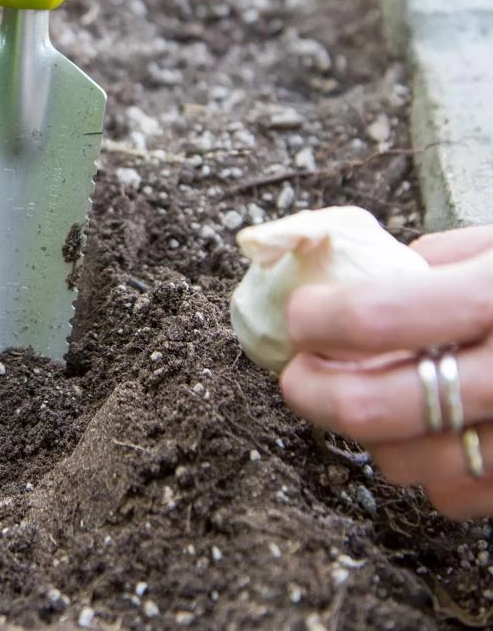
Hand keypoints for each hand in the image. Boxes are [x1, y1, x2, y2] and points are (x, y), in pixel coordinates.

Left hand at [280, 224, 492, 518]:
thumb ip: (440, 262)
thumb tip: (362, 285)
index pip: (377, 316)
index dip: (318, 321)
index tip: (300, 319)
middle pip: (377, 406)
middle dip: (313, 393)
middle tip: (298, 377)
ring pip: (409, 463)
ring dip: (367, 438)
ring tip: (361, 405)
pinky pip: (461, 498)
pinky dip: (427, 473)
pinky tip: (430, 437)